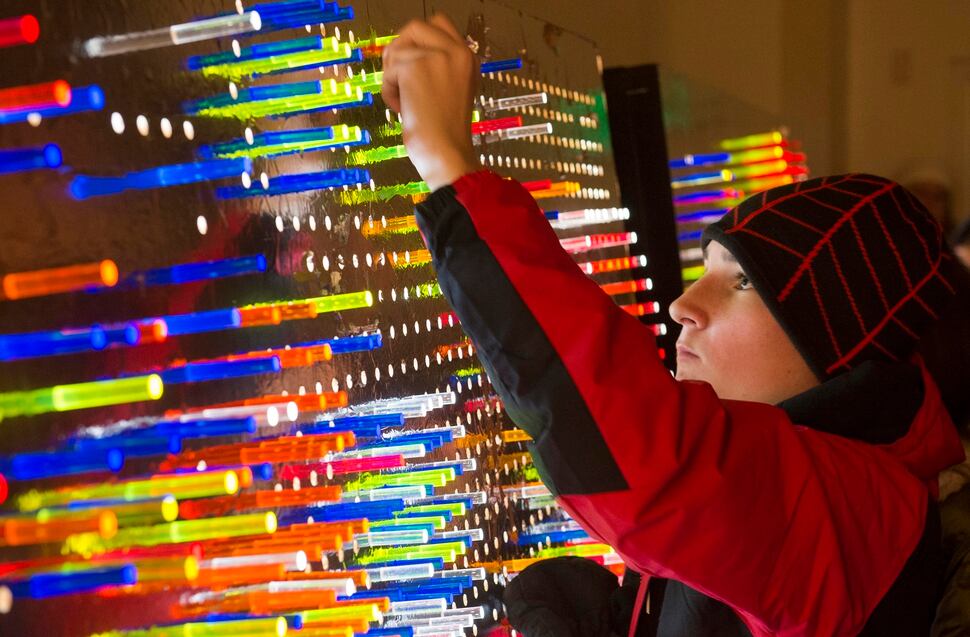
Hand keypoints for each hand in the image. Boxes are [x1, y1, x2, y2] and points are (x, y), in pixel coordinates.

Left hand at [382, 14, 479, 190]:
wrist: (448, 153)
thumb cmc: (447, 133)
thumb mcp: (453, 91)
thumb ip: (439, 67)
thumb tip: (407, 53)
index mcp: (467, 57)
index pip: (439, 23)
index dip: (419, 40)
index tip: (413, 65)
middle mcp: (456, 51)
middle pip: (414, 27)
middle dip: (400, 49)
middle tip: (399, 78)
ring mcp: (436, 56)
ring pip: (397, 49)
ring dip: (392, 76)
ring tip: (405, 102)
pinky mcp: (415, 67)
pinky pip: (389, 70)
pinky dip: (389, 91)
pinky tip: (403, 110)